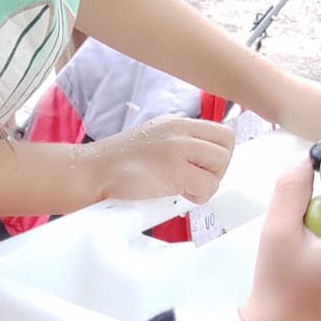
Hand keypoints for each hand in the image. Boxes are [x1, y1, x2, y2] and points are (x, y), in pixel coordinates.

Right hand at [78, 116, 234, 205]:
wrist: (93, 172)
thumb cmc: (117, 164)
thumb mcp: (152, 140)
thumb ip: (178, 145)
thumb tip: (202, 163)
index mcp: (176, 122)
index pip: (220, 132)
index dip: (218, 154)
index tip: (205, 169)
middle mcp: (179, 130)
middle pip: (227, 144)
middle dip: (218, 168)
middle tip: (198, 181)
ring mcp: (178, 148)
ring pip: (221, 164)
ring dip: (208, 183)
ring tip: (186, 189)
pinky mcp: (174, 170)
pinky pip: (207, 186)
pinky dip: (197, 197)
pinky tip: (178, 196)